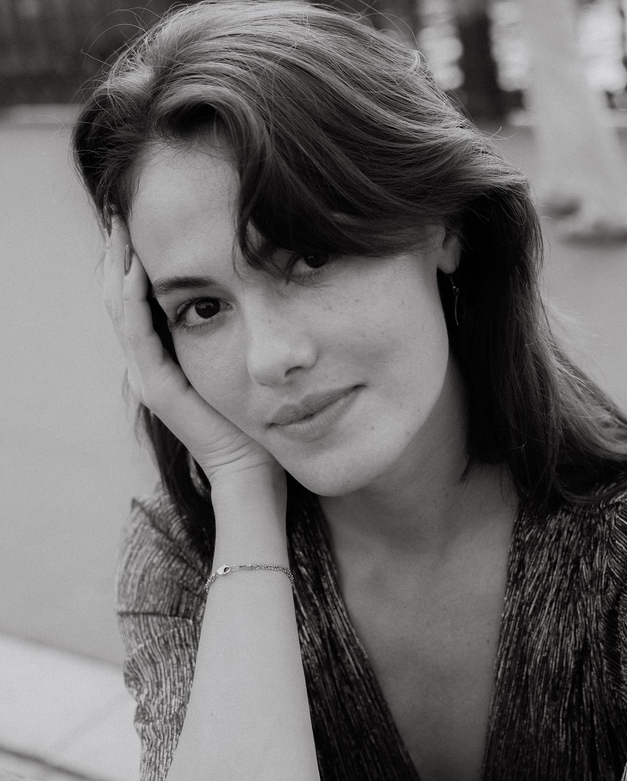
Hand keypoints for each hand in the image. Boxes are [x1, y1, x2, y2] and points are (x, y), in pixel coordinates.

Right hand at [104, 218, 280, 486]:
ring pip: (120, 310)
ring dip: (118, 267)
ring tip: (119, 228)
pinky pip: (137, 335)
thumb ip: (224, 329)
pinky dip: (133, 300)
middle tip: (118, 212)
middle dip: (118, 254)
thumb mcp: (233, 359)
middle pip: (118, 298)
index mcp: (161, 357)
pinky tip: (135, 269)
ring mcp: (145, 377)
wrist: (250, 465)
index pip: (135, 299)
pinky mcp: (155, 388)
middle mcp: (145, 364)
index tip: (136, 220)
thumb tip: (239, 284)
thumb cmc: (250, 415)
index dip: (130, 260)